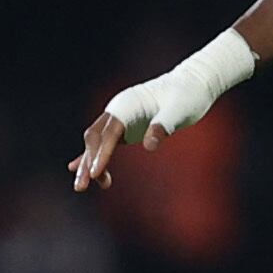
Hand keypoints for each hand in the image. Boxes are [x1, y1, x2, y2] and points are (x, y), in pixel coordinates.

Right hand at [68, 34, 254, 193]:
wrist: (192, 84)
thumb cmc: (187, 95)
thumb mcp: (179, 111)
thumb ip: (162, 126)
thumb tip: (149, 146)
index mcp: (128, 103)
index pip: (110, 132)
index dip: (101, 153)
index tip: (95, 173)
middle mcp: (118, 109)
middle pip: (95, 138)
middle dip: (87, 162)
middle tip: (81, 187)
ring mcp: (120, 118)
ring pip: (97, 143)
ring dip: (89, 163)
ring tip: (83, 188)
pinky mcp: (126, 127)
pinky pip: (105, 143)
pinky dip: (94, 157)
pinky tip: (82, 170)